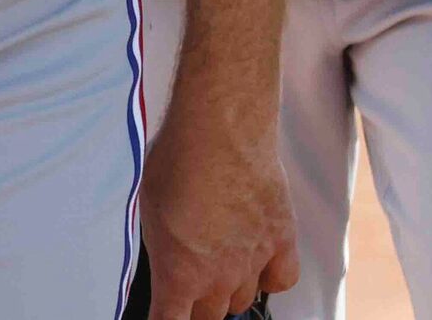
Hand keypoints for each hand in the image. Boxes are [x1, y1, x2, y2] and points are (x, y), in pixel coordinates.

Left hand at [139, 80, 297, 318]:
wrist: (221, 129)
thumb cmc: (179, 161)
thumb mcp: (149, 209)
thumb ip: (162, 247)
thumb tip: (166, 256)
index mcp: (178, 276)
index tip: (167, 314)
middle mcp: (218, 278)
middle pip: (210, 316)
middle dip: (198, 302)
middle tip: (193, 275)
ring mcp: (253, 261)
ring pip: (243, 300)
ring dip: (231, 287)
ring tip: (223, 257)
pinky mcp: (281, 238)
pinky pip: (282, 279)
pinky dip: (271, 277)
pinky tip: (261, 261)